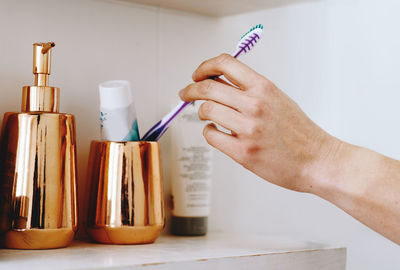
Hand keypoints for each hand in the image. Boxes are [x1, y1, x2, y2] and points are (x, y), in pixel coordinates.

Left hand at [180, 54, 341, 192]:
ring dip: (201, 112)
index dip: (204, 67)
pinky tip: (216, 132)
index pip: (224, 63)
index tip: (197, 74)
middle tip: (185, 94)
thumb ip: (249, 91)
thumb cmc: (299, 132)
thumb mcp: (277, 100)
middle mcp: (255, 105)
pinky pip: (211, 135)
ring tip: (206, 116)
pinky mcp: (243, 152)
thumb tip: (218, 83)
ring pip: (206, 110)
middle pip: (207, 88)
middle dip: (190, 90)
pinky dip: (209, 132)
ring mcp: (248, 129)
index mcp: (264, 88)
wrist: (317, 159)